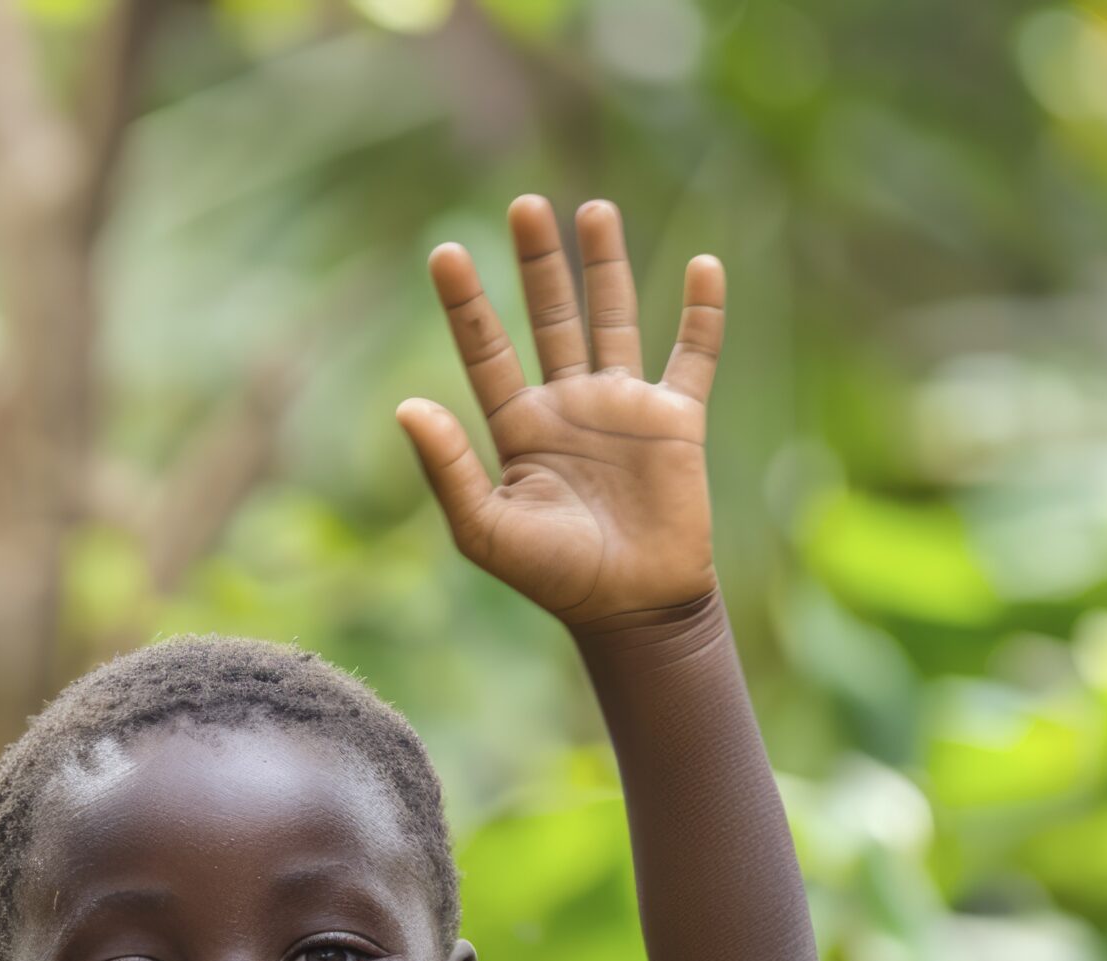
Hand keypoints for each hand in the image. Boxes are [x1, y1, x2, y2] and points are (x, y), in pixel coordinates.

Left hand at [395, 197, 724, 630]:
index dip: (466, 302)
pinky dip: (701, 312)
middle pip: (549, 316)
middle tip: (524, 205)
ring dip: (604, 266)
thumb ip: (447, 468)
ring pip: (613, 319)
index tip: (443, 251)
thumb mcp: (484, 528)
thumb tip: (405, 405)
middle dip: (537, 263)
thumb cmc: (553, 577)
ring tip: (592, 209)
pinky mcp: (676, 419)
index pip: (486, 349)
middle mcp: (568, 405)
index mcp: (518, 427)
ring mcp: (623, 407)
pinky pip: (693, 354)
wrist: (631, 608)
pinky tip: (701, 265)